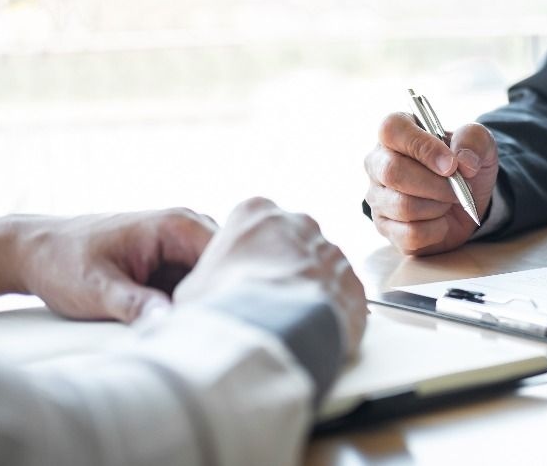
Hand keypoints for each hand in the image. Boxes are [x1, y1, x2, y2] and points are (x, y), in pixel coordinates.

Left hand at [0, 209, 216, 322]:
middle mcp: (187, 227)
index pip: (227, 258)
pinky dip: (189, 303)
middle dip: (217, 299)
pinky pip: (196, 283)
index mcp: (176, 225)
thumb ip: (134, 304)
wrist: (33, 252)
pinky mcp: (173, 260)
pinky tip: (176, 324)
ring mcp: (182, 243)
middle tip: (201, 333)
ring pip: (213, 279)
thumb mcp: (95, 289)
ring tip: (188, 330)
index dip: (225, 291)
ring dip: (203, 303)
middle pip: (227, 269)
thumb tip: (169, 321)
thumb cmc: (61, 263)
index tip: (209, 324)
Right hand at [174, 197, 366, 354]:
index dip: (247, 259)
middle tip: (268, 306)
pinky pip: (343, 298)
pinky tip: (312, 335)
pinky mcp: (354, 284)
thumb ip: (206, 280)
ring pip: (321, 270)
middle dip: (284, 271)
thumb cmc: (222, 307)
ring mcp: (331, 252)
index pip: (254, 226)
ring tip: (290, 326)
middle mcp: (299, 223)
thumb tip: (205, 300)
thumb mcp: (192, 288)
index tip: (241, 284)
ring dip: (309, 293)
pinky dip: (332, 316)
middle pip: (292, 245)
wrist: (268, 335)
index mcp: (256, 212)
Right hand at [364, 112, 497, 254]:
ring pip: (403, 206)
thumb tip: (464, 161)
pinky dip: (436, 230)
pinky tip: (440, 220)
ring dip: (439, 206)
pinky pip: (410, 234)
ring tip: (448, 201)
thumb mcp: (480, 144)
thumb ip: (474, 139)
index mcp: (396, 132)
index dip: (423, 147)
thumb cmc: (464, 165)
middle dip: (436, 184)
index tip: (451, 164)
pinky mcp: (386, 228)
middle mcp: (378, 163)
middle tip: (458, 187)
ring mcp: (378, 197)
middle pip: (392, 172)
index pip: (392, 129)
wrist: (467, 201)